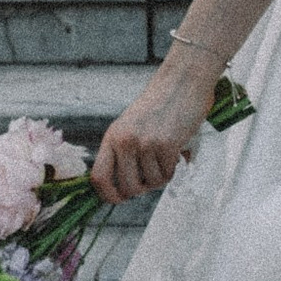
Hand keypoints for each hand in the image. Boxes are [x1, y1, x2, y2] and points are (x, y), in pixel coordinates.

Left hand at [92, 50, 220, 203]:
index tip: (120, 199)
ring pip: (151, 183)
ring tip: (166, 156)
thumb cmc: (160, 104)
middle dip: (141, 189)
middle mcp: (125, 141)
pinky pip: (167, 174)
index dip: (108, 195)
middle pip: (127, 187)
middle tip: (151, 176)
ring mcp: (145, 143)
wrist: (183, 81)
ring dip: (161, 175)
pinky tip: (177, 151)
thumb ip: (123, 151)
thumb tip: (124, 188)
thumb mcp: (131, 125)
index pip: (98, 177)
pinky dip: (174, 169)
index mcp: (112, 137)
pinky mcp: (166, 145)